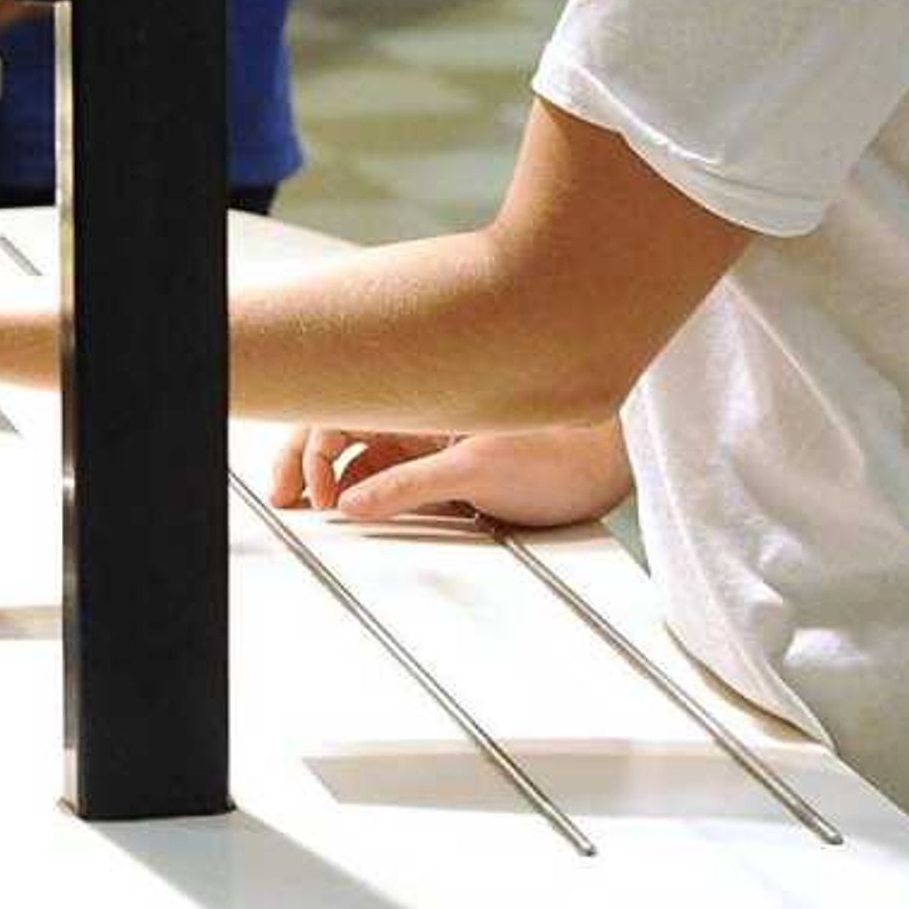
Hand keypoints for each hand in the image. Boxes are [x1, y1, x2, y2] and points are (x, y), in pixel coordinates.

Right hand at [264, 420, 632, 529]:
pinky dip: (373, 494)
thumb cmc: (571, 445)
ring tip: (321, 511)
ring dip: (338, 479)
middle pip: (342, 429)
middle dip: (307, 460)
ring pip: (366, 455)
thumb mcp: (479, 470)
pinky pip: (397, 476)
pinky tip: (362, 513)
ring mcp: (434, 437)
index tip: (319, 498)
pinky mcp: (453, 466)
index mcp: (421, 395)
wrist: (622, 460)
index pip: (342, 414)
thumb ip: (409, 486)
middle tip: (287, 498)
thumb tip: (355, 505)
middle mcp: (420, 411)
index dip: (315, 454)